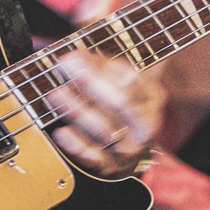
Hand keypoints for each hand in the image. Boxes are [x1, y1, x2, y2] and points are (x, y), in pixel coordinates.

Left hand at [45, 49, 161, 175]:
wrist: (133, 143)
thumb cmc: (123, 101)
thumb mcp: (122, 76)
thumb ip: (100, 62)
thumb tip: (75, 43)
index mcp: (152, 97)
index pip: (130, 79)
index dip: (101, 67)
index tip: (75, 57)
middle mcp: (144, 124)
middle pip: (121, 104)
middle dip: (91, 84)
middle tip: (66, 68)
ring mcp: (129, 147)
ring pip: (104, 130)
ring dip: (78, 111)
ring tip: (57, 94)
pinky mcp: (111, 166)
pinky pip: (94, 157)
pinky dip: (77, 145)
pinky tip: (61, 132)